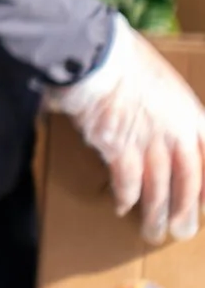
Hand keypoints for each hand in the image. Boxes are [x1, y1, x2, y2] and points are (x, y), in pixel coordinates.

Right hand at [50, 14, 204, 244]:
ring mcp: (148, 143)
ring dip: (156, 214)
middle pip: (188, 183)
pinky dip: (125, 197)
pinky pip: (126, 182)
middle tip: (182, 232)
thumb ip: (170, 109)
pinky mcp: (119, 148)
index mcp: (191, 115)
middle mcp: (176, 134)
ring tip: (153, 232)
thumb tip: (165, 128)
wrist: (96, 55)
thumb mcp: (163, 81)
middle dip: (184, 211)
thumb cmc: (126, 59)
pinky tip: (122, 207)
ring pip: (159, 189)